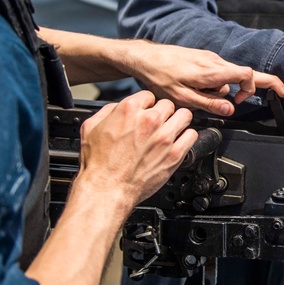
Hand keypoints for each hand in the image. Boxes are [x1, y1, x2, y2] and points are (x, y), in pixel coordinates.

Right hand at [77, 91, 196, 209]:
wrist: (107, 188)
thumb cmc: (98, 163)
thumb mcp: (91, 127)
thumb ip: (107, 111)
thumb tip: (117, 107)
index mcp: (130, 109)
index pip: (149, 96)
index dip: (147, 105)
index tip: (146, 112)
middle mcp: (150, 120)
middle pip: (168, 104)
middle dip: (163, 113)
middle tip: (158, 124)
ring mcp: (164, 136)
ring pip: (185, 116)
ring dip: (178, 121)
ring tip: (172, 129)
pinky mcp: (175, 153)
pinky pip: (192, 136)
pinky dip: (187, 137)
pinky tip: (179, 141)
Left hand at [124, 40, 283, 115]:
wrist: (145, 57)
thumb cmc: (160, 76)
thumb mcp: (182, 97)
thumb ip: (209, 103)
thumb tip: (230, 108)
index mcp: (212, 71)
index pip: (247, 74)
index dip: (258, 86)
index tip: (263, 97)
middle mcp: (214, 61)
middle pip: (243, 74)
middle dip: (254, 86)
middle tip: (276, 92)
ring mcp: (209, 58)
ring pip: (227, 76)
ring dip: (221, 89)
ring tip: (198, 96)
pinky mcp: (203, 58)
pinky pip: (217, 72)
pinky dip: (213, 83)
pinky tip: (195, 88)